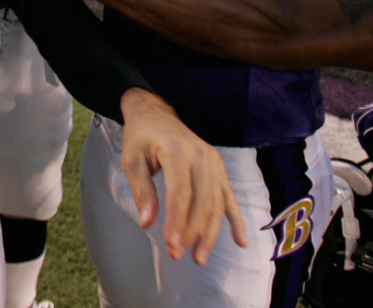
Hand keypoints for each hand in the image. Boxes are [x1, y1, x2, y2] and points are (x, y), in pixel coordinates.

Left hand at [118, 89, 247, 263]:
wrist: (155, 115)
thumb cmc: (140, 138)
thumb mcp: (131, 160)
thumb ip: (142, 191)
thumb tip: (147, 223)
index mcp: (176, 150)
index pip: (180, 191)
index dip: (177, 220)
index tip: (172, 244)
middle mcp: (201, 154)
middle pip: (202, 200)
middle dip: (192, 231)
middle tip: (177, 255)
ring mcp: (214, 161)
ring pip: (217, 203)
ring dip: (210, 233)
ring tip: (199, 258)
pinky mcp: (219, 168)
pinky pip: (229, 197)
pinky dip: (235, 220)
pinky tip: (241, 241)